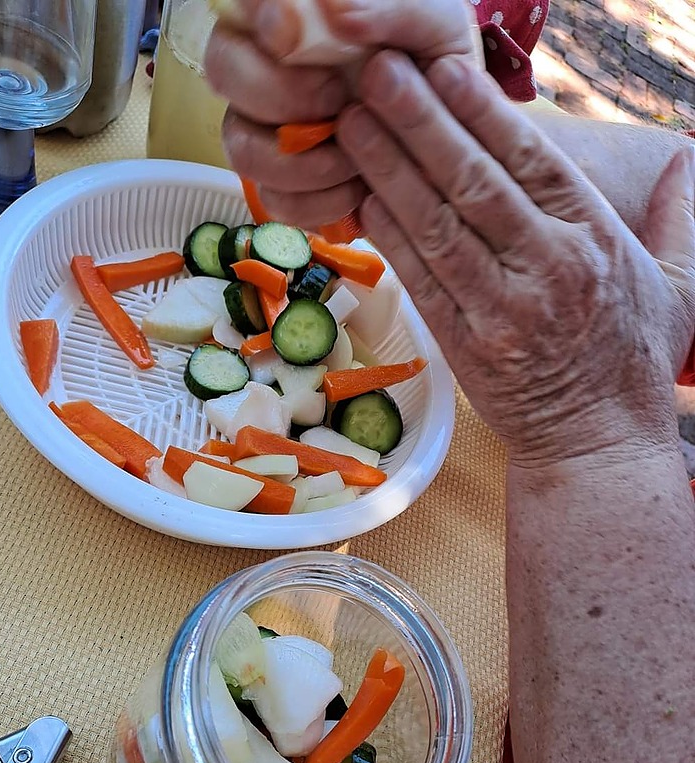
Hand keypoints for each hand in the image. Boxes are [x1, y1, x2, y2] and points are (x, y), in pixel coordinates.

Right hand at [204, 0, 483, 230]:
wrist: (453, 136)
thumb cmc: (432, 63)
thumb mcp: (432, 24)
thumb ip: (390, 8)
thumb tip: (336, 13)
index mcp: (289, 15)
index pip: (242, 2)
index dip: (256, 17)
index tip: (289, 34)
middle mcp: (263, 67)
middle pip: (225, 70)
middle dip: (281, 94)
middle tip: (337, 101)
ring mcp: (265, 130)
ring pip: (242, 146)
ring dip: (301, 160)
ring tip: (356, 158)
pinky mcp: (282, 187)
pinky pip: (276, 201)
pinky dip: (318, 201)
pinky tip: (355, 188)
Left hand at [332, 55, 694, 465]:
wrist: (596, 444)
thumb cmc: (629, 362)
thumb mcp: (678, 285)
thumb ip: (677, 218)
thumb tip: (688, 158)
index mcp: (595, 240)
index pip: (534, 161)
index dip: (483, 111)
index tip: (444, 69)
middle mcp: (547, 268)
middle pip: (474, 182)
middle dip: (421, 122)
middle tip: (377, 74)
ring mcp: (501, 310)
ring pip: (438, 227)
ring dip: (389, 170)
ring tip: (351, 124)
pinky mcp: (465, 346)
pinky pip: (421, 280)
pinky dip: (390, 237)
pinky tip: (362, 197)